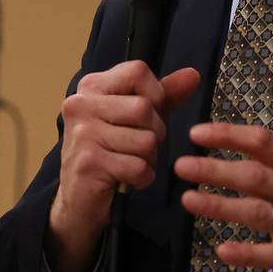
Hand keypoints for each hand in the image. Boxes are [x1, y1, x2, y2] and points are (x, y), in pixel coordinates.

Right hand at [46, 62, 200, 271]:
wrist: (79, 199)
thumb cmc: (110, 152)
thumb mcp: (137, 118)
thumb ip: (164, 96)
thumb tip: (193, 75)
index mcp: (92, 86)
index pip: (137, 71)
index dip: (156, 95)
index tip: (146, 116)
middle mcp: (81, 104)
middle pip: (144, 108)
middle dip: (154, 133)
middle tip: (136, 146)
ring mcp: (82, 133)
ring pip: (146, 140)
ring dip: (147, 158)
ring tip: (128, 162)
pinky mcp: (89, 162)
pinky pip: (139, 166)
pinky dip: (141, 178)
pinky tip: (126, 179)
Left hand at [174, 123, 272, 271]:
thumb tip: (232, 154)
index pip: (262, 143)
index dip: (229, 135)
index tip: (197, 133)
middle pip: (254, 175)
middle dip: (216, 168)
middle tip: (182, 166)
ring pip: (257, 212)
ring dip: (220, 205)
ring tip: (188, 200)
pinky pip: (269, 255)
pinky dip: (245, 253)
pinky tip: (222, 250)